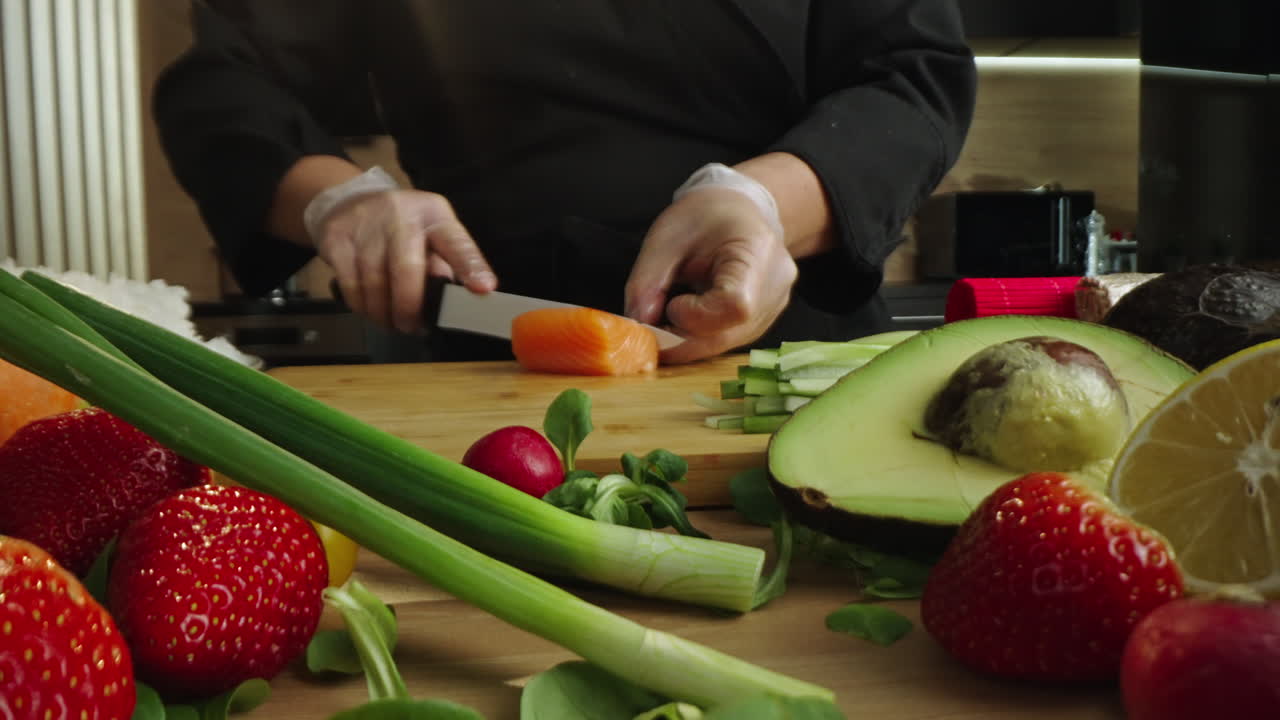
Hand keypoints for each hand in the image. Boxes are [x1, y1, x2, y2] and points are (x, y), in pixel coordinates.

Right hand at [315, 189, 495, 333]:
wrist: (349, 201)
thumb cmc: (400, 229)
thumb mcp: (429, 237)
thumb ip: (444, 266)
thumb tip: (453, 300)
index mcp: (434, 214)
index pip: (455, 241)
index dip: (469, 266)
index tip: (483, 288)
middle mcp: (401, 213)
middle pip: (407, 267)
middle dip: (409, 306)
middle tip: (411, 327)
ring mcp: (366, 223)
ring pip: (374, 281)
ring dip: (383, 312)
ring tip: (390, 322)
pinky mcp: (337, 237)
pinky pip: (350, 284)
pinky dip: (361, 305)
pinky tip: (369, 309)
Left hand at [625, 187, 797, 363]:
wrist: (738, 211)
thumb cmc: (704, 218)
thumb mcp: (665, 239)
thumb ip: (647, 282)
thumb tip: (637, 324)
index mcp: (757, 252)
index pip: (735, 305)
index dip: (695, 316)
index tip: (671, 303)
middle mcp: (774, 286)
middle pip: (727, 334)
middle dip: (680, 337)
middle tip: (653, 324)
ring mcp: (773, 308)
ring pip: (725, 343)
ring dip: (688, 340)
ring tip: (670, 312)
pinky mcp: (763, 321)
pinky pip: (728, 340)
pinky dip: (700, 338)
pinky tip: (688, 317)